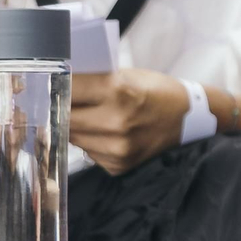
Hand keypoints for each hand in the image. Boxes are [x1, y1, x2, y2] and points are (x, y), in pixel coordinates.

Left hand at [70, 69, 189, 173]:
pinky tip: (105, 132)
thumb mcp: (129, 76)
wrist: (188, 118)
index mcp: (121, 92)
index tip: (53, 82)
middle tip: (64, 99)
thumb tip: (58, 83)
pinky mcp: (118, 165)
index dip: (59, 84)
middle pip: (66, 116)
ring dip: (75, 126)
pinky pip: (88, 152)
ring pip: (73, 137)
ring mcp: (118, 147)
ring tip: (90, 116)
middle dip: (63, 107)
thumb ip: (96, 80)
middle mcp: (118, 122)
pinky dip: (91, 141)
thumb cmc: (157, 91)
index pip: (71, 89)